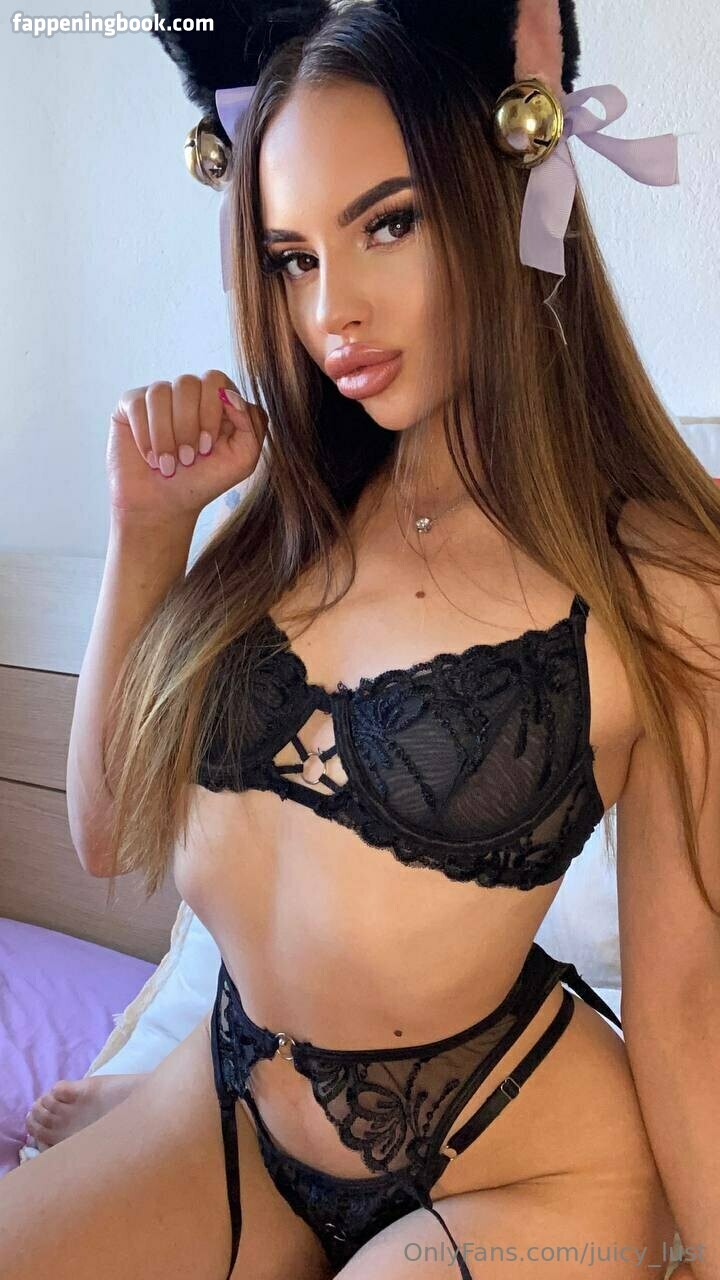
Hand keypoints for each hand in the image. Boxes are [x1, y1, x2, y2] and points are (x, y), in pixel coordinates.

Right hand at [106, 370, 267, 524]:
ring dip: (165, 436)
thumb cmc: (203, 481)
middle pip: (187, 383)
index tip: (207, 448)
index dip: (210, 412)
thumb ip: (252, 423)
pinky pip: (137, 404)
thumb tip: (230, 394)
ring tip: (168, 464)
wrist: (164, 506)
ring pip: (160, 393)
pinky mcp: (131, 405)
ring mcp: (159, 396)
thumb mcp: (243, 459)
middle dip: (187, 426)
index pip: (216, 380)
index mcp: (216, 399)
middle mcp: (188, 392)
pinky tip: (150, 458)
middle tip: (187, 459)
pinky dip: (145, 437)